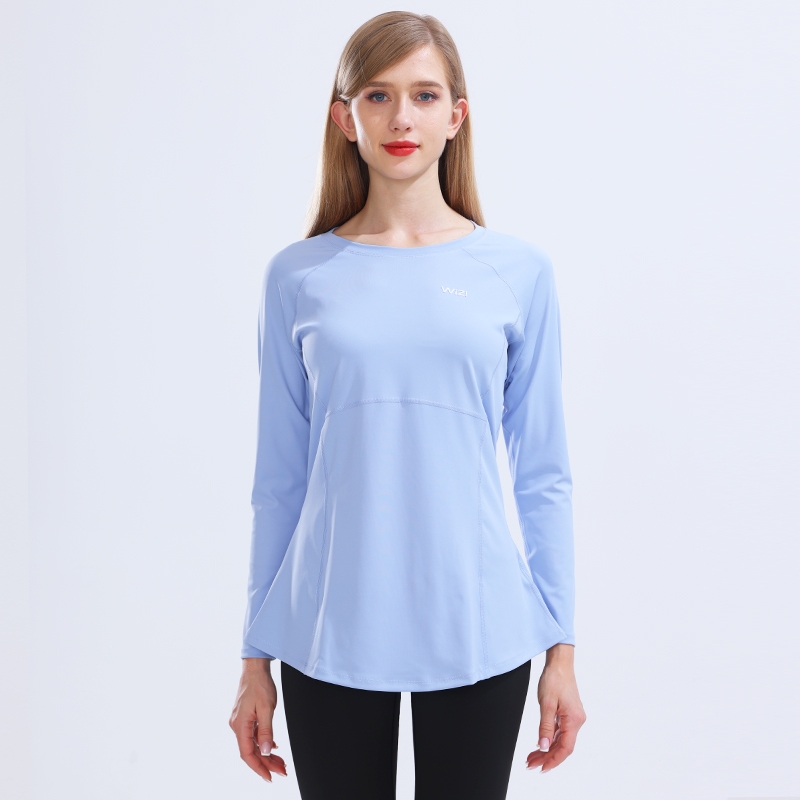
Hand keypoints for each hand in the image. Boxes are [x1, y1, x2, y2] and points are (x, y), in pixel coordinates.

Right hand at [229, 658, 288, 781]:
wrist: (254, 668)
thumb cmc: (259, 684)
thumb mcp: (266, 708)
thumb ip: (266, 731)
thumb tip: (266, 751)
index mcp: (240, 725)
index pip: (247, 754)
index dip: (259, 768)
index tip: (270, 777)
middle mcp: (237, 725)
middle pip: (251, 751)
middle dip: (266, 763)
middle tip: (282, 770)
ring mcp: (240, 721)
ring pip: (253, 744)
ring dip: (266, 754)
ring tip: (280, 762)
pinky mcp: (245, 717)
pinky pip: (253, 735)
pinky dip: (263, 743)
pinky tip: (273, 747)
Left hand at [525, 644, 585, 773]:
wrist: (560, 663)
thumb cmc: (554, 679)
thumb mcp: (546, 703)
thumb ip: (545, 726)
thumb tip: (543, 746)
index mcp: (574, 720)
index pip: (565, 748)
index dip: (553, 760)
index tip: (541, 768)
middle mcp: (576, 721)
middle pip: (562, 746)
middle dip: (546, 757)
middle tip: (530, 764)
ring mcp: (573, 717)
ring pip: (560, 740)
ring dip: (546, 749)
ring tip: (531, 757)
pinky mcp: (568, 713)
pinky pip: (560, 731)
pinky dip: (549, 739)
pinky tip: (539, 744)